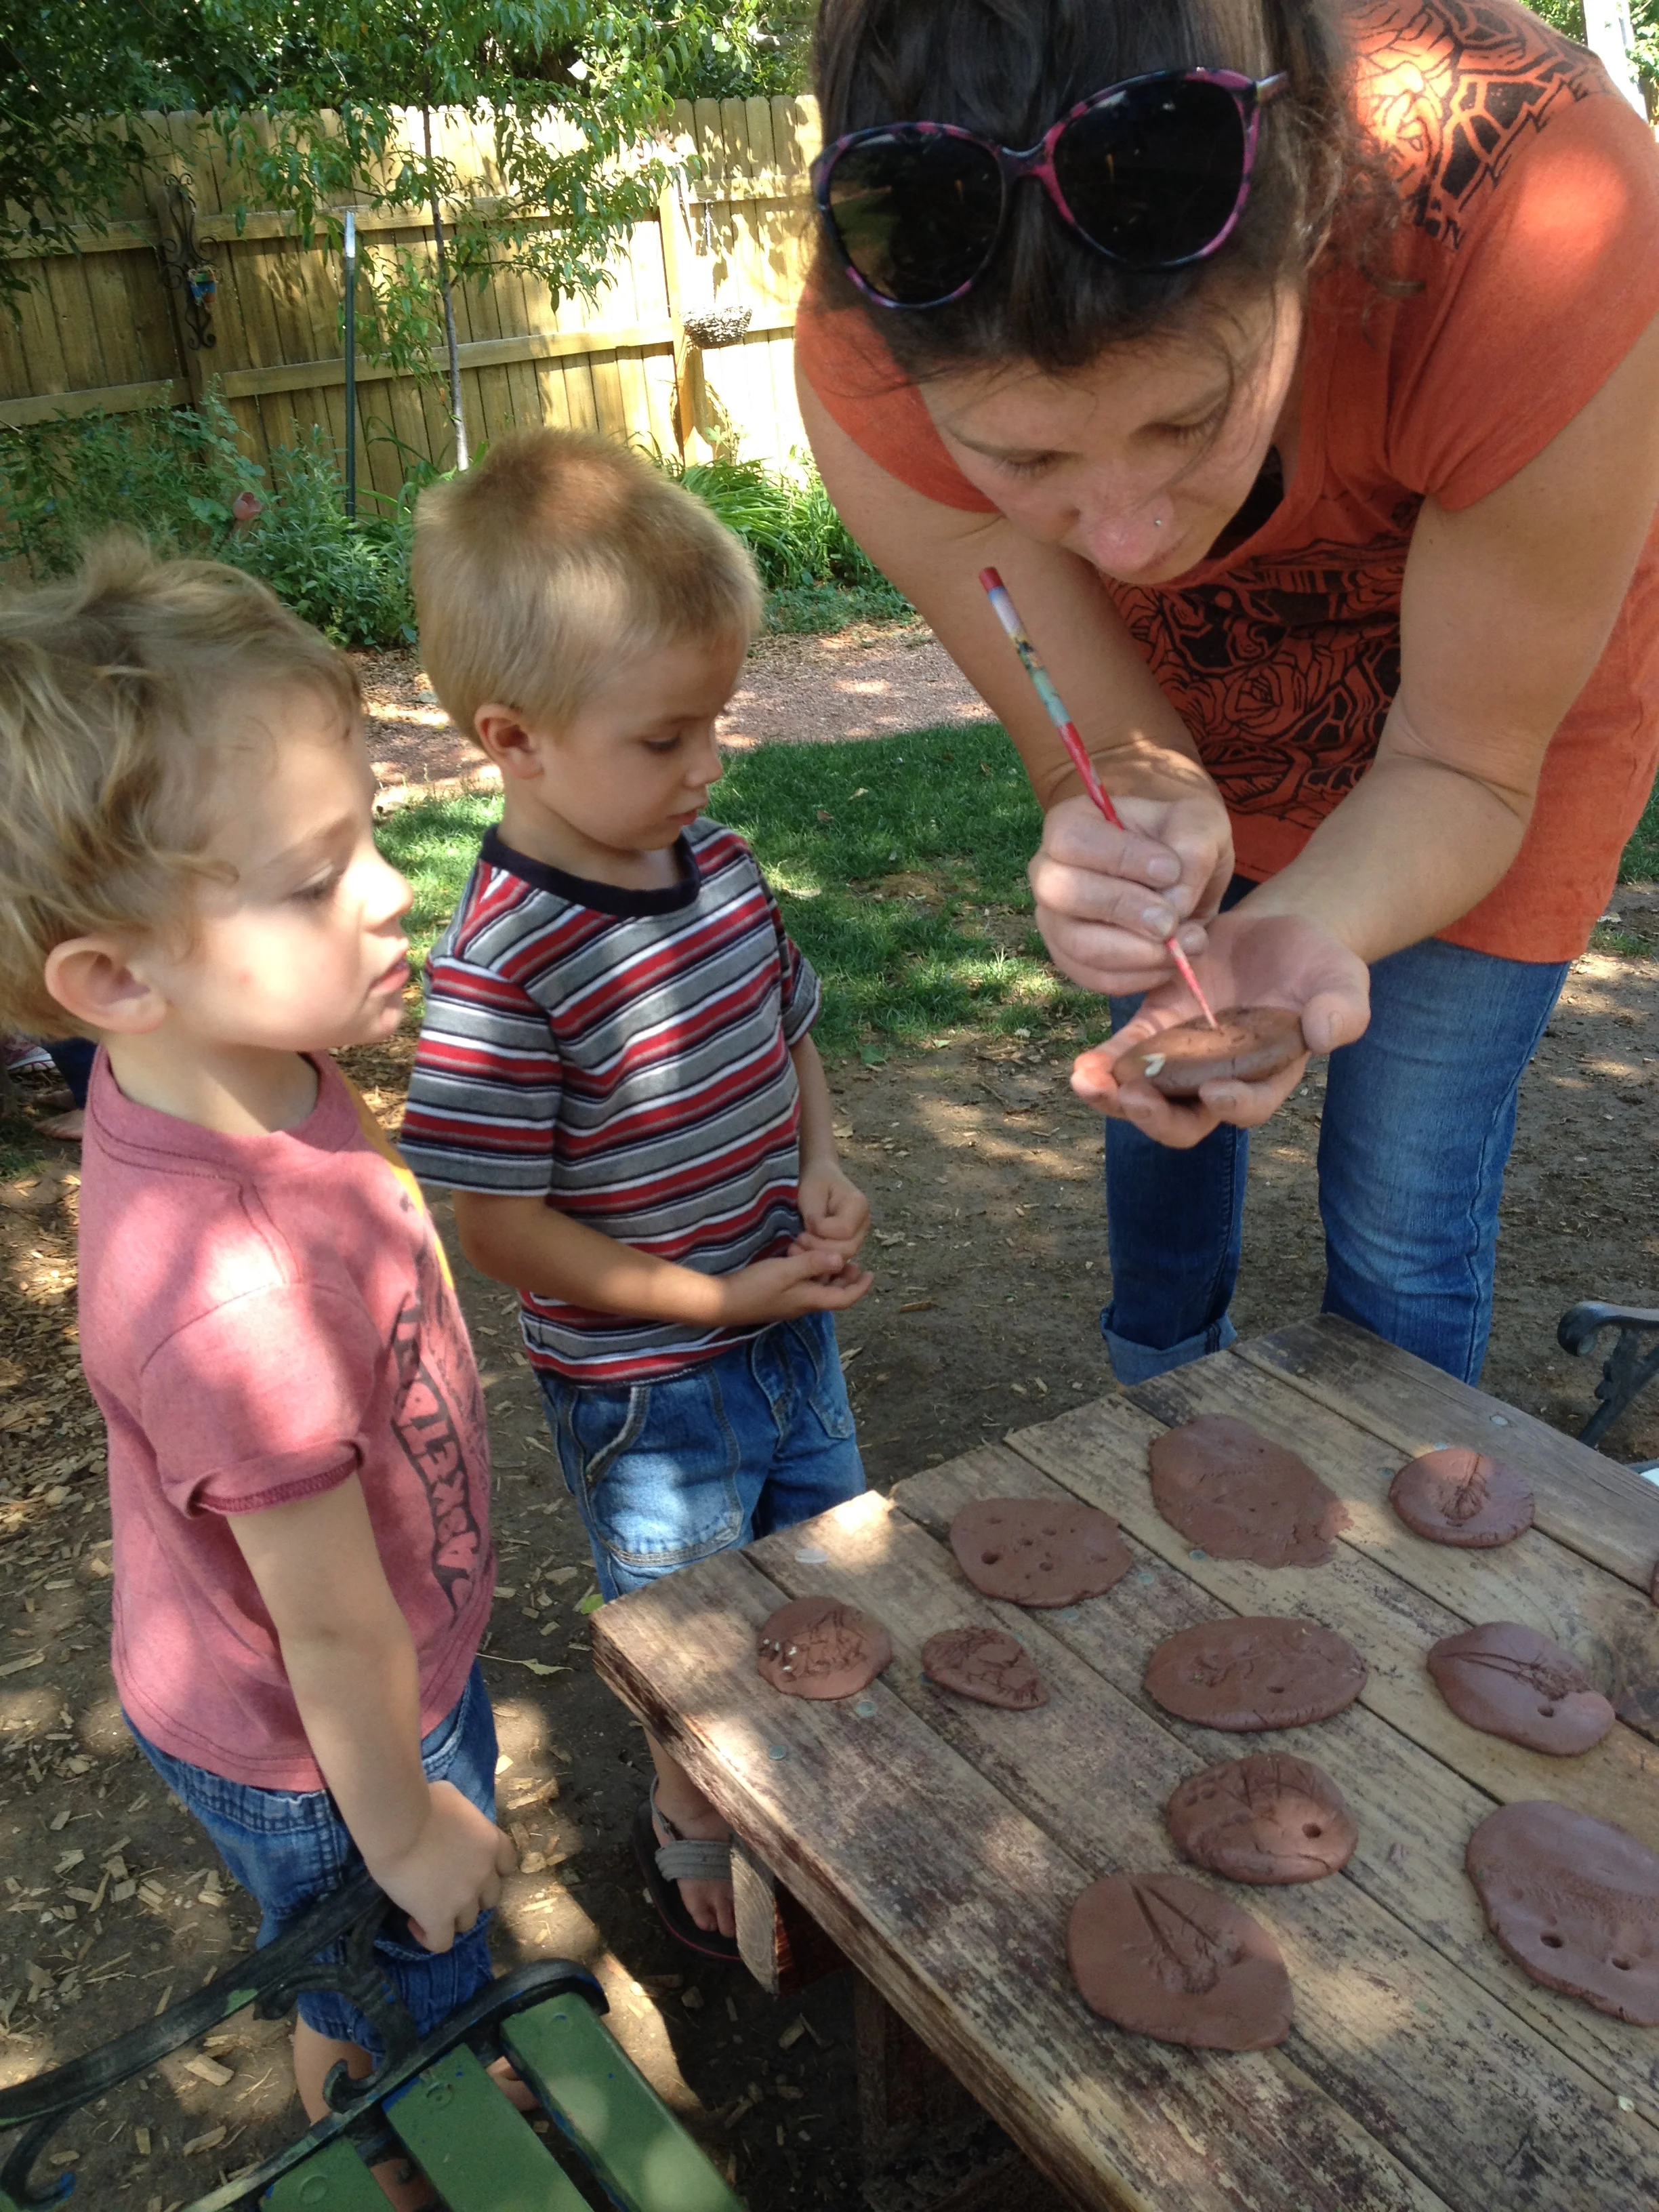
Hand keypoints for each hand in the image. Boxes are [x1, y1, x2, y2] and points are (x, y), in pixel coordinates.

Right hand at [366, 1779, 516, 1952]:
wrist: (400, 1823)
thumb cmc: (421, 1801)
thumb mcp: (451, 1797)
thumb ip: (460, 1814)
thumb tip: (449, 1814)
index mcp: (491, 1842)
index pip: (507, 1865)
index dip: (490, 1870)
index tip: (467, 1866)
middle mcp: (485, 1873)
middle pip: (489, 1898)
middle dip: (471, 1895)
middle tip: (445, 1887)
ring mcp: (464, 1898)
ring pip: (467, 1922)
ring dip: (451, 1916)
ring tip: (427, 1906)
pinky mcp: (438, 1917)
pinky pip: (442, 1942)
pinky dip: (430, 1937)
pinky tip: (414, 1923)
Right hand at [713, 1247, 872, 1327]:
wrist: (722, 1302)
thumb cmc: (755, 1286)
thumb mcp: (786, 1270)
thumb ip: (814, 1264)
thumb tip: (842, 1260)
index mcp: (810, 1300)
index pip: (844, 1298)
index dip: (860, 1287)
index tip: (871, 1273)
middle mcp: (803, 1304)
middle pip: (833, 1294)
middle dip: (846, 1278)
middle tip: (853, 1261)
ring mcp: (790, 1303)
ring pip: (818, 1288)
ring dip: (827, 1273)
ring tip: (829, 1254)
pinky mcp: (778, 1297)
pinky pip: (803, 1286)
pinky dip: (809, 1272)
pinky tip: (800, 1257)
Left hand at [797, 1158, 869, 1258]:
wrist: (821, 1179)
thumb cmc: (816, 1183)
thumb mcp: (812, 1194)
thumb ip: (815, 1217)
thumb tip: (816, 1234)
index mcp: (859, 1205)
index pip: (845, 1230)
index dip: (823, 1232)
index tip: (806, 1224)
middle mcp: (864, 1223)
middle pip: (848, 1248)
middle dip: (820, 1248)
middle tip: (799, 1239)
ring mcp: (859, 1236)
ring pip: (843, 1257)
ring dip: (819, 1255)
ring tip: (799, 1245)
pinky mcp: (849, 1243)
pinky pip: (837, 1257)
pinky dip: (820, 1258)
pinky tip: (804, 1251)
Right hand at [1029, 787, 1233, 997]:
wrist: (1179, 876)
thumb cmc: (1181, 839)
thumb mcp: (1200, 824)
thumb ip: (1192, 849)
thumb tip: (1173, 902)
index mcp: (1070, 822)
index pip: (1072, 839)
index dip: (1119, 858)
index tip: (1170, 870)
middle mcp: (1049, 871)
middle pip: (1062, 892)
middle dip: (1122, 909)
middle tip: (1170, 919)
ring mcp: (1055, 920)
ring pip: (1078, 945)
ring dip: (1138, 952)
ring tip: (1187, 941)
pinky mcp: (1072, 960)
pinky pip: (1096, 979)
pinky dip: (1140, 977)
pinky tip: (1173, 961)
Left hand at [1069, 909, 1370, 1148]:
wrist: (1280, 932)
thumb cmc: (1318, 966)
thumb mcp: (1343, 981)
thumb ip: (1343, 1011)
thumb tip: (1326, 1037)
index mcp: (1266, 1077)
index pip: (1248, 1106)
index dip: (1233, 1106)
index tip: (1215, 1093)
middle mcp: (1220, 1078)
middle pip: (1184, 1120)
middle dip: (1156, 1117)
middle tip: (1133, 1099)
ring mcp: (1183, 1057)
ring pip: (1144, 1094)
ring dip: (1114, 1097)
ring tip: (1087, 1082)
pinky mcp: (1156, 1025)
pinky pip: (1125, 1052)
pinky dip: (1104, 1062)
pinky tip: (1082, 1065)